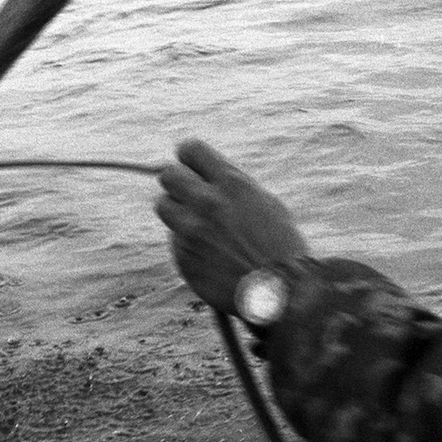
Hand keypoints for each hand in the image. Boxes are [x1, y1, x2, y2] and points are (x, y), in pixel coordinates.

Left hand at [154, 139, 309, 312]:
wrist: (279, 291)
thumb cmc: (279, 245)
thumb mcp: (264, 202)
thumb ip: (232, 186)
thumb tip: (204, 174)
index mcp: (231, 184)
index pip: (190, 150)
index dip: (190, 158)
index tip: (194, 167)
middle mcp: (207, 204)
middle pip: (168, 175)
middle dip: (178, 181)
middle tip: (190, 193)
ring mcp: (191, 232)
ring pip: (162, 205)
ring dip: (176, 210)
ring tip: (197, 221)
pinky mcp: (183, 256)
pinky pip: (174, 239)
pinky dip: (186, 242)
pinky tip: (209, 252)